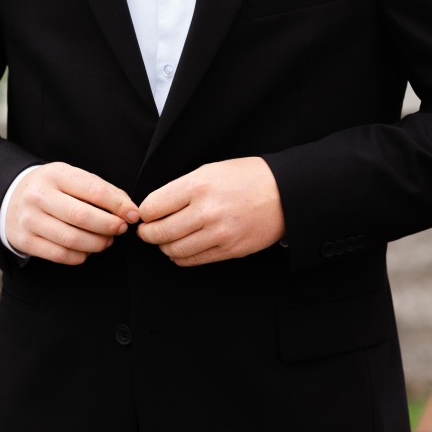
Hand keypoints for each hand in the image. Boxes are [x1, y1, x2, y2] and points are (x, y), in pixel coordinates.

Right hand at [5, 162, 137, 264]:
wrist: (11, 198)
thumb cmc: (52, 188)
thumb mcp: (72, 178)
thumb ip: (101, 190)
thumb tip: (129, 210)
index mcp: (56, 175)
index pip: (95, 191)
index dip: (119, 205)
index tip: (133, 214)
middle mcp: (39, 196)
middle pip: (83, 217)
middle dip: (110, 226)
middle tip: (121, 229)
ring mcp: (29, 219)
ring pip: (71, 239)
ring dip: (97, 243)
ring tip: (107, 240)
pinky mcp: (24, 240)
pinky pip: (59, 254)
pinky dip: (80, 256)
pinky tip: (87, 250)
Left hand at [136, 157, 284, 266]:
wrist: (286, 192)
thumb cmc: (250, 177)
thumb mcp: (212, 170)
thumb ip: (182, 188)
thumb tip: (155, 208)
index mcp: (198, 185)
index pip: (152, 207)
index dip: (145, 212)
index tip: (147, 214)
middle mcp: (206, 210)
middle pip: (158, 232)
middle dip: (147, 234)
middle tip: (148, 231)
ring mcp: (219, 233)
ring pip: (173, 250)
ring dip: (164, 247)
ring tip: (167, 239)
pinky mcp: (229, 250)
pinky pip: (192, 260)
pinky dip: (181, 257)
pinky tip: (184, 248)